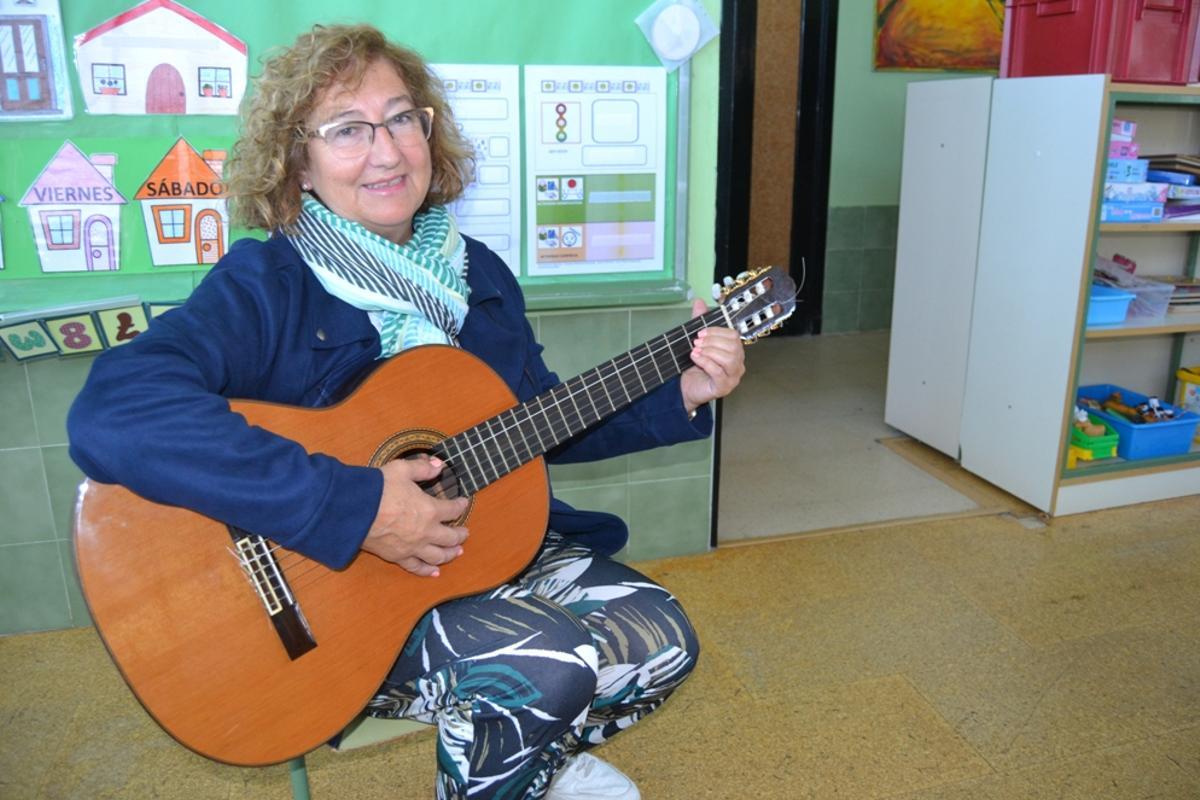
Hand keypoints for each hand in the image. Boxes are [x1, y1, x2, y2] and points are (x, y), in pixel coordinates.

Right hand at [362, 455, 469, 576]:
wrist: (355, 511)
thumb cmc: (379, 489)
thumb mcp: (402, 470)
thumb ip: (423, 468)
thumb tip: (438, 465)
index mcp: (431, 510)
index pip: (453, 510)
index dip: (461, 506)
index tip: (463, 503)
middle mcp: (426, 532)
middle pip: (451, 537)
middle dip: (460, 535)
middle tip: (464, 533)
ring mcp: (413, 547)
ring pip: (438, 556)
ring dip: (450, 554)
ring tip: (457, 553)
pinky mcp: (398, 557)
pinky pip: (417, 567)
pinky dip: (427, 571)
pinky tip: (434, 572)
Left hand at [681, 298, 745, 412]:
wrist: (685, 387)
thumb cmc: (694, 366)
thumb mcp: (697, 340)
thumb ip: (699, 321)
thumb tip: (699, 301)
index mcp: (734, 351)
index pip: (734, 336)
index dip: (717, 332)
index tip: (700, 332)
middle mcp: (737, 364)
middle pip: (733, 347)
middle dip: (712, 342)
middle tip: (696, 342)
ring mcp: (733, 377)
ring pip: (729, 359)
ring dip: (710, 352)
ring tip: (695, 351)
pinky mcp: (724, 387)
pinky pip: (719, 373)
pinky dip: (706, 362)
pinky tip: (696, 358)